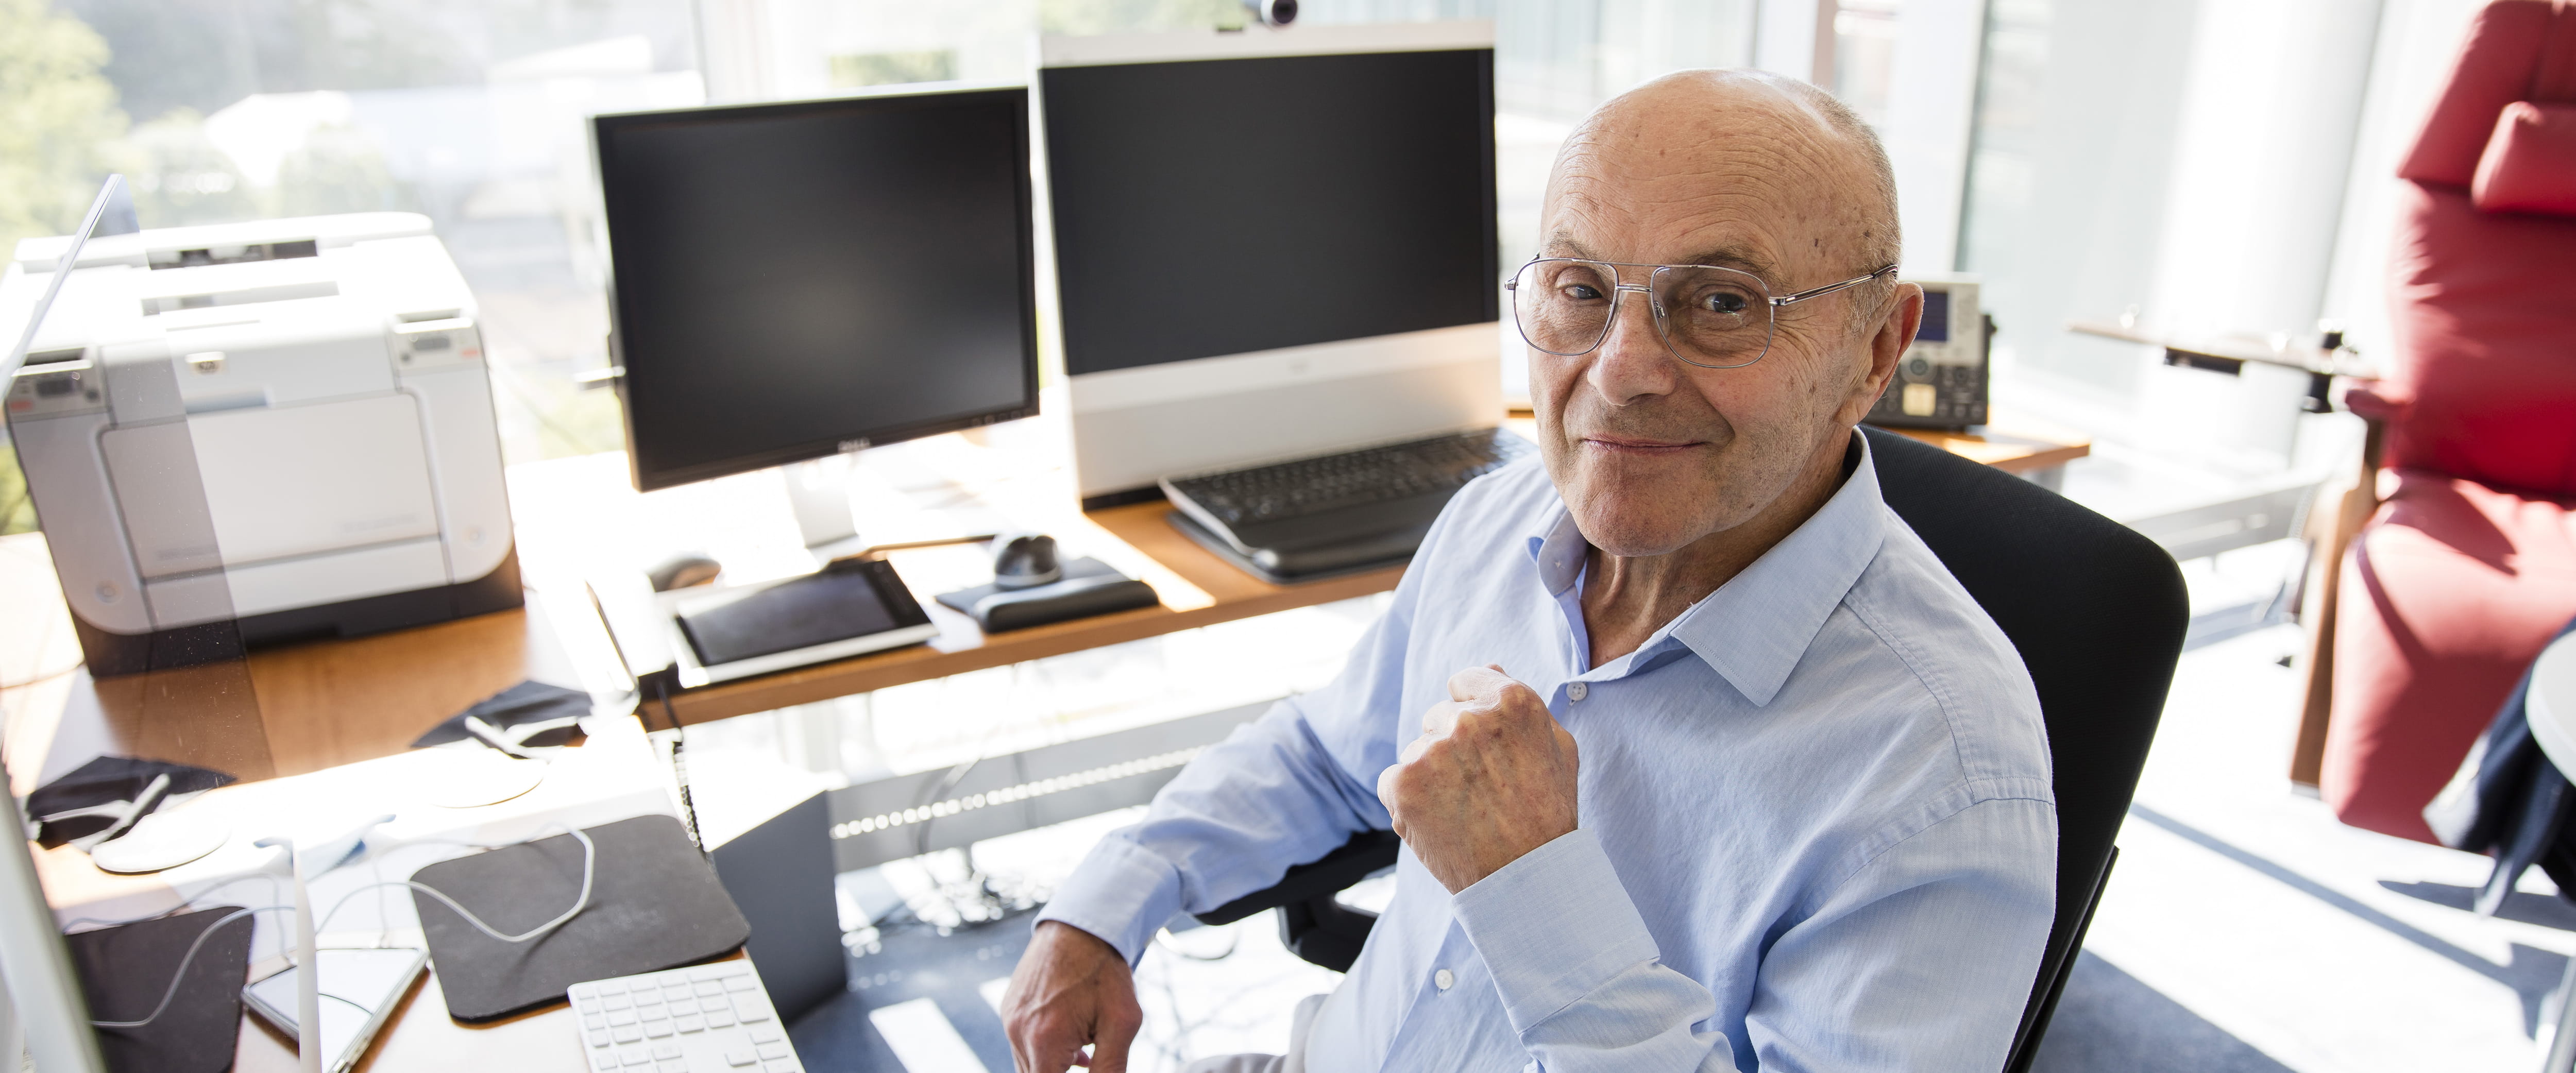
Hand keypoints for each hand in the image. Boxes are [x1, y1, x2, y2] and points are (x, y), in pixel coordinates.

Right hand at [1001, 921, 1142, 1071]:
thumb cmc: (1105, 971)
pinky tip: (1072, 1035)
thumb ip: (1111, 1069)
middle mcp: (1018, 1031)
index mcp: (1045, 1039)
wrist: (1082, 924)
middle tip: (1088, 1056)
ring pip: (1026, 1064)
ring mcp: (1009, 1018)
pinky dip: (1044, 1049)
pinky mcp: (1008, 1007)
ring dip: (1053, 1065)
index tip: (1085, 1063)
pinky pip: (1021, 1043)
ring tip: (1084, 1046)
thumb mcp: (1122, 1022)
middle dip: (1059, 1072)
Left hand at [1376, 665, 1579, 892]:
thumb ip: (1523, 703)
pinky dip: (1407, 800)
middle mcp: (1469, 719)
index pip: (1466, 681)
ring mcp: (1432, 751)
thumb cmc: (1547, 815)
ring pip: (1417, 749)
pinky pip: (1392, 778)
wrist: (1525, 879)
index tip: (1482, 743)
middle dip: (1453, 746)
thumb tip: (1490, 668)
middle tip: (1481, 787)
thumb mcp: (1558, 748)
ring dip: (1431, 774)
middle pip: (1440, 716)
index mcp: (1511, 702)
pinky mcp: (1403, 784)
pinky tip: (1439, 821)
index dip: (1472, 711)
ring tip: (1464, 810)